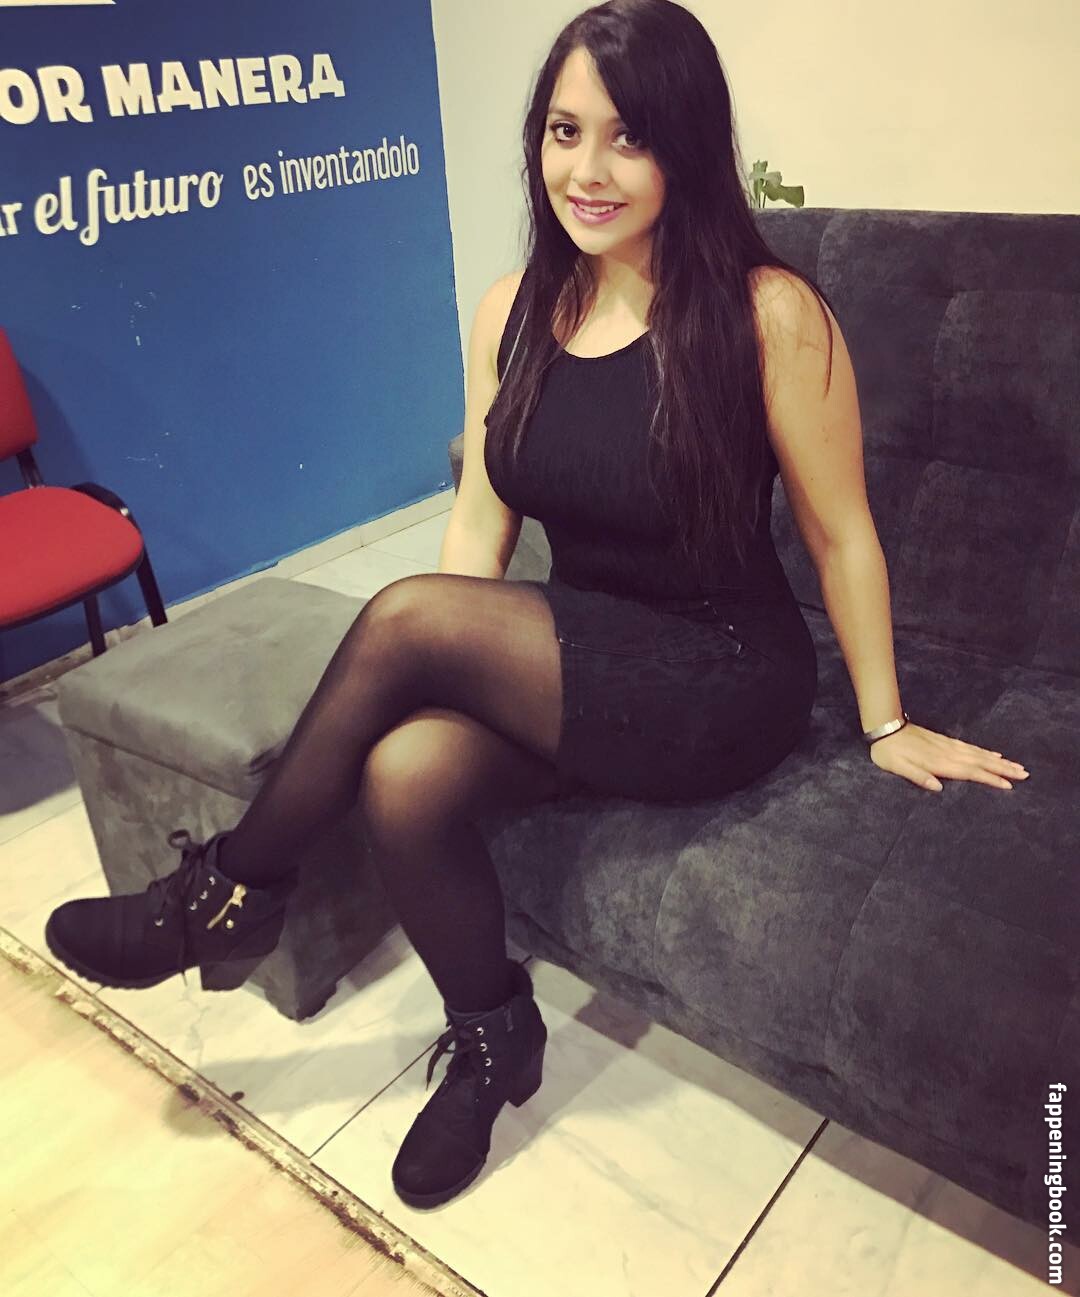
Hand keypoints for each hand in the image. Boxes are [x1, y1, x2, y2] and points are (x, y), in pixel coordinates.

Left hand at [867, 721, 1030, 791]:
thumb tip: (938, 787)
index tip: (1009, 785)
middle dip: (1003, 769)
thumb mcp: (897, 767)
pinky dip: (985, 752)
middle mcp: (948, 753)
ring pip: (979, 754)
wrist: (886, 727)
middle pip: (981, 762)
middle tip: (1025, 774)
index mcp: (939, 762)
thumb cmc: (889, 751)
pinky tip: (994, 755)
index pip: (970, 772)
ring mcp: (948, 746)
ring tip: (1017, 766)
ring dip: (999, 761)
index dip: (989, 779)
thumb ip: (917, 776)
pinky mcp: (945, 741)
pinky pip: (971, 748)